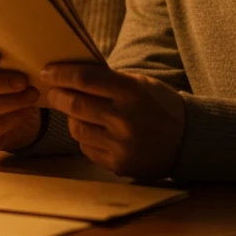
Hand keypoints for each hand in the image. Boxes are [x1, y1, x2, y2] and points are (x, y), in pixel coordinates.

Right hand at [0, 46, 40, 150]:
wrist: (11, 111)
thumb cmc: (8, 79)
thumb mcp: (7, 66)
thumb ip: (8, 58)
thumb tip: (25, 53)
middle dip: (0, 83)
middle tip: (23, 81)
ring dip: (11, 102)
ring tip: (31, 95)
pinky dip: (13, 118)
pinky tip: (27, 111)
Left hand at [43, 63, 185, 178]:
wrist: (188, 141)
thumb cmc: (161, 105)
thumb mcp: (141, 84)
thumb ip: (110, 80)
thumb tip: (73, 73)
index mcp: (131, 93)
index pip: (85, 79)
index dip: (61, 74)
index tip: (47, 71)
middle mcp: (124, 120)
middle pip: (74, 104)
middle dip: (58, 95)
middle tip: (52, 90)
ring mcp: (120, 145)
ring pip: (76, 128)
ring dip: (70, 117)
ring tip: (74, 110)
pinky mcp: (118, 164)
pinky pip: (87, 148)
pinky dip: (84, 137)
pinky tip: (92, 129)